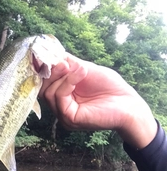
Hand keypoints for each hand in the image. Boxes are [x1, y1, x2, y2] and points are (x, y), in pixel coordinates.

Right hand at [39, 53, 156, 148]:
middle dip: (51, 72)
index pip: (44, 83)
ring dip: (63, 76)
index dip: (43, 69)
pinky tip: (81, 74)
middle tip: (64, 62)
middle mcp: (60, 106)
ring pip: (48, 93)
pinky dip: (68, 83)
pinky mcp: (70, 118)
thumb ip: (68, 63)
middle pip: (42, 89)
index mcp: (63, 95)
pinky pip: (59, 98)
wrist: (128, 103)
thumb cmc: (110, 87)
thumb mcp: (85, 69)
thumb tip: (50, 52)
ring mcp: (64, 114)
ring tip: (80, 68)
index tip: (47, 54)